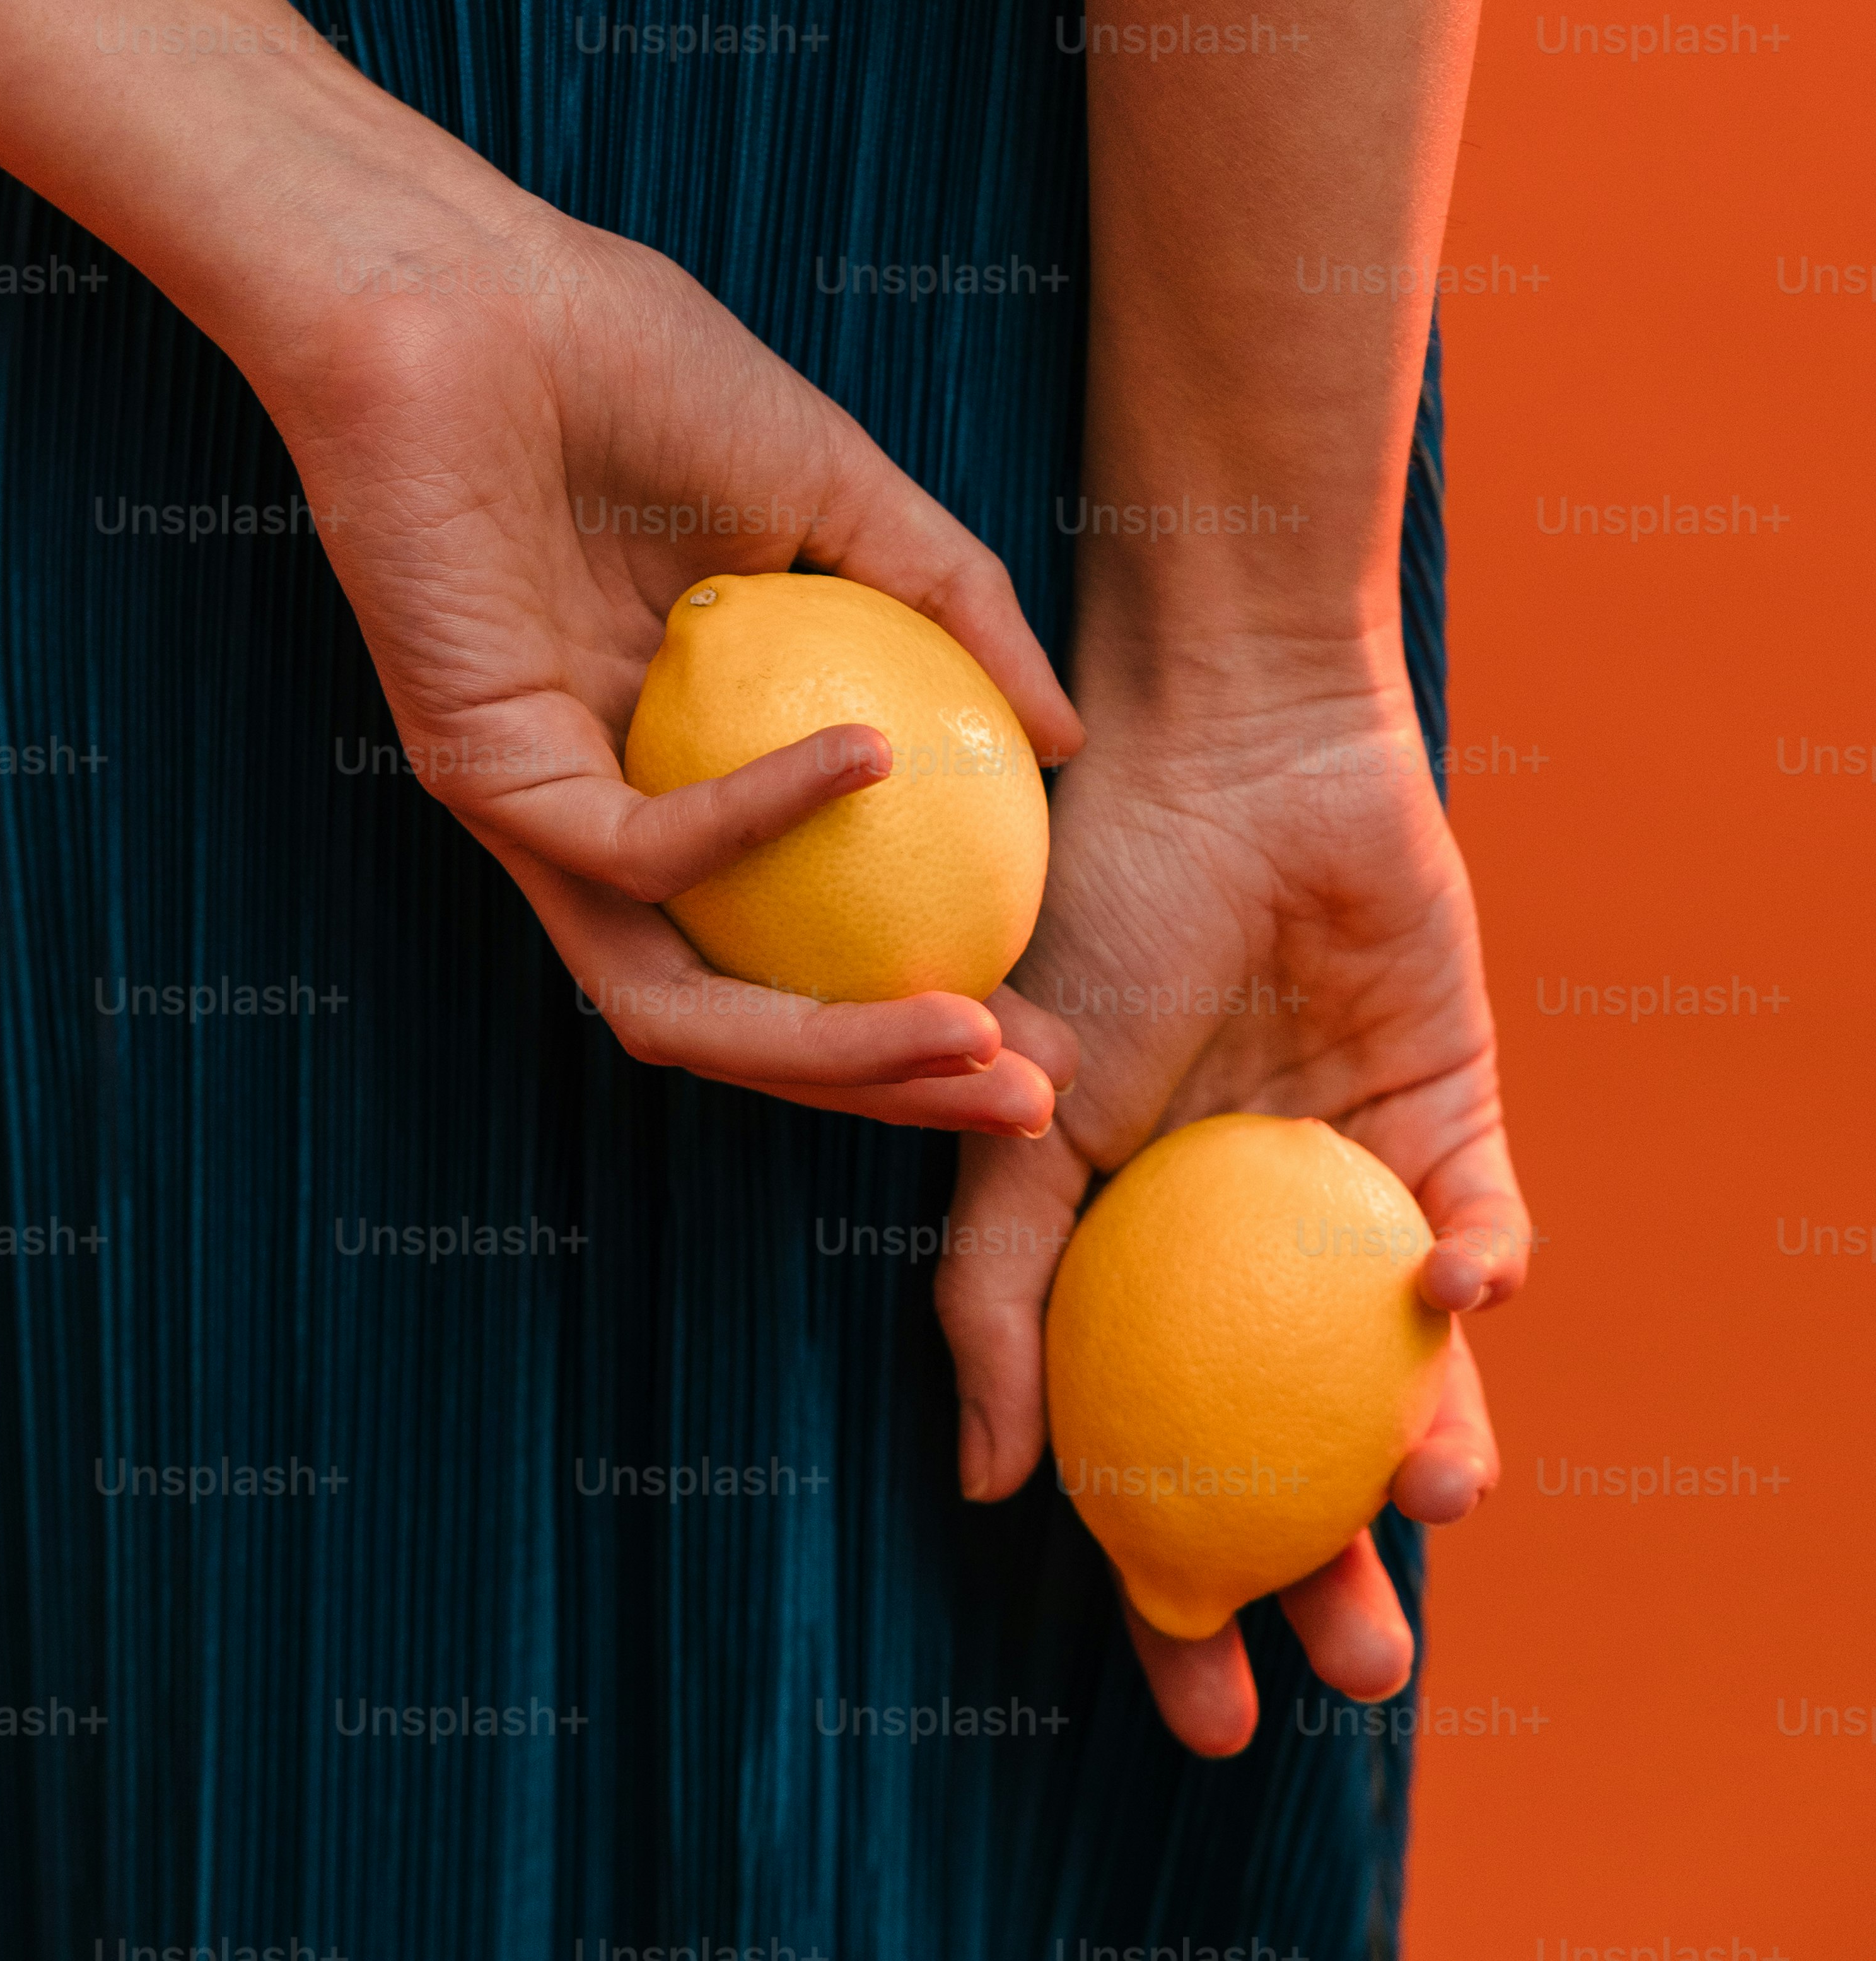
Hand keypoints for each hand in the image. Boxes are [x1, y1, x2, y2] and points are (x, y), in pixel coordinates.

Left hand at [242, 123, 1082, 1131]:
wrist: (461, 289)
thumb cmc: (626, 365)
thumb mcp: (836, 491)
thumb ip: (950, 608)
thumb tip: (1065, 741)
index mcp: (687, 764)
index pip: (804, 945)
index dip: (923, 1010)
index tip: (1047, 1031)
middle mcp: (609, 814)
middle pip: (746, 1019)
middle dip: (890, 1083)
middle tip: (1027, 1092)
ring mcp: (540, 806)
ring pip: (671, 1003)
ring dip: (825, 1046)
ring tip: (968, 1037)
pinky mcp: (481, 769)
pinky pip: (636, 851)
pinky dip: (762, 818)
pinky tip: (872, 756)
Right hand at [933, 639, 1527, 1751]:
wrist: (1227, 754)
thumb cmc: (1097, 909)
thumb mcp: (1009, 1113)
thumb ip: (992, 1293)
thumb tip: (992, 1489)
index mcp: (1133, 1265)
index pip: (1162, 1471)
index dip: (1184, 1602)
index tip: (1211, 1719)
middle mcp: (1243, 1249)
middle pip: (1301, 1458)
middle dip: (1336, 1583)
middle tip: (1359, 1667)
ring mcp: (1346, 1188)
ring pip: (1408, 1378)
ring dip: (1434, 1458)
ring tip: (1432, 1505)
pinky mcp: (1447, 1117)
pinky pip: (1480, 1235)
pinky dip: (1479, 1279)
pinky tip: (1455, 1295)